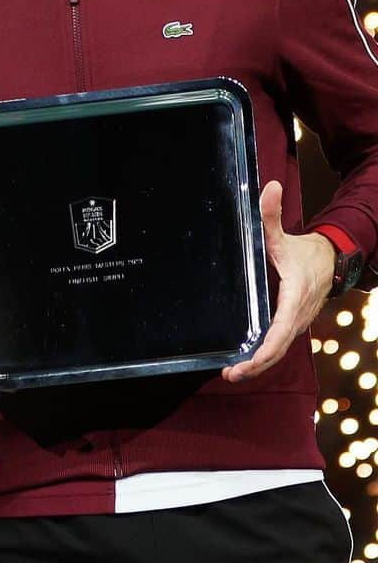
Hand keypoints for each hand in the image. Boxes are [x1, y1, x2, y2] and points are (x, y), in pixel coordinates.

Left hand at [222, 179, 335, 382]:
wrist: (331, 259)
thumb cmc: (305, 250)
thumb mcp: (284, 234)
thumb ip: (271, 215)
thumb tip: (270, 187)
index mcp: (295, 295)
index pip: (281, 328)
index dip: (266, 349)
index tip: (249, 361)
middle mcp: (298, 313)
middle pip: (279, 347)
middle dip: (257, 365)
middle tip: (231, 375)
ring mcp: (298, 321)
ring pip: (280, 349)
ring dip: (258, 365)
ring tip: (233, 374)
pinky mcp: (294, 323)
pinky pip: (280, 344)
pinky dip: (265, 356)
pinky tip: (246, 362)